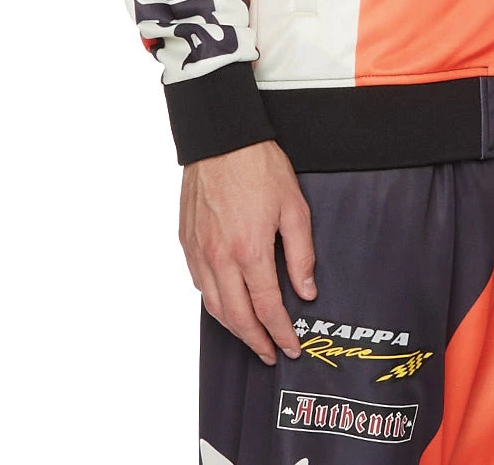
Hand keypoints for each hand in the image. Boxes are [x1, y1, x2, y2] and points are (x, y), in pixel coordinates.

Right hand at [179, 139, 317, 364]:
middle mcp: (220, 257)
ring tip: (251, 336)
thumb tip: (306, 291)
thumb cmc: (259, 167)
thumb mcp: (294, 207)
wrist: (221, 139)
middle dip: (255, 342)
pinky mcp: (186, 241)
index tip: (290, 347)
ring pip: (213, 306)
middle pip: (236, 317)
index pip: (266, 308)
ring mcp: (199, 251)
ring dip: (233, 327)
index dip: (280, 333)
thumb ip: (301, 254)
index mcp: (250, 250)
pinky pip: (199, 283)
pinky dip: (214, 302)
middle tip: (270, 354)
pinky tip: (227, 303)